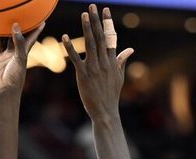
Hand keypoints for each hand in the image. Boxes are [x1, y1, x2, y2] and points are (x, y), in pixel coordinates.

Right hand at [0, 22, 45, 98]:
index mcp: (21, 55)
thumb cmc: (15, 78)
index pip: (29, 40)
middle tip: (15, 16)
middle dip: (14, 29)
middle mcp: (10, 56)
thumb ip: (19, 42)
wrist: (3, 93)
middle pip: (12, 39)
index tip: (41, 20)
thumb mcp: (20, 58)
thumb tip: (15, 26)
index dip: (35, 31)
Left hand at [63, 5, 134, 120]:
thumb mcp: (119, 76)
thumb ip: (122, 60)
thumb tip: (130, 49)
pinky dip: (70, 48)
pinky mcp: (83, 75)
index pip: (110, 37)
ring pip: (90, 44)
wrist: (105, 111)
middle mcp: (104, 62)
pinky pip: (76, 58)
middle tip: (93, 6)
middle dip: (96, 20)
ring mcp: (94, 67)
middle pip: (101, 37)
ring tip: (84, 14)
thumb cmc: (111, 94)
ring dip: (87, 28)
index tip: (105, 10)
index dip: (107, 23)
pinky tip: (65, 37)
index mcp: (112, 61)